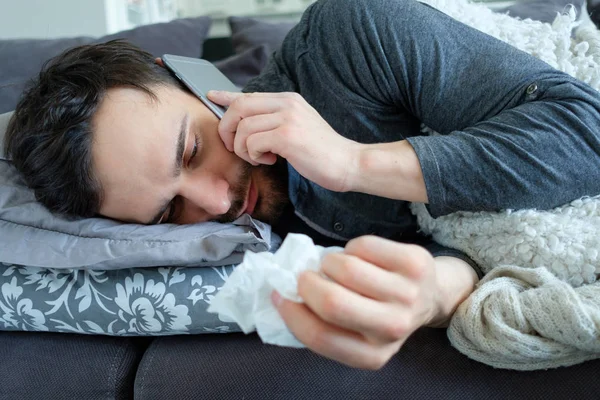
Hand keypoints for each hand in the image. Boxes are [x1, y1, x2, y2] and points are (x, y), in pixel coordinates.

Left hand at [207, 91, 360, 191]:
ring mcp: (287, 118)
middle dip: (228, 130)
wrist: (348, 163)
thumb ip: (275, 121)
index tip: (211, 96)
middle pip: (239, 107)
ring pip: (242, 128)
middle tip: (236, 148)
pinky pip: (252, 142)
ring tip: (260, 158)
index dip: (226, 96)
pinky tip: (270, 160)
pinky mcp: (287, 135)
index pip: (249, 94)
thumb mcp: (298, 128)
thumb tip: (247, 125)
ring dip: (243, 148)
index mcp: (288, 100)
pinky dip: (254, 155)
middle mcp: (286, 103)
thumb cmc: (322, 152)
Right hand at [271, 235, 441, 369]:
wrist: (430, 296)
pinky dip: (352, 247)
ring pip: (346, 267)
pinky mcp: (415, 264)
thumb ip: (322, 321)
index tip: (281, 295)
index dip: (291, 312)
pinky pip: (363, 245)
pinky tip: (361, 257)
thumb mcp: (354, 331)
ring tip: (336, 266)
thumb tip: (284, 292)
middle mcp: (392, 329)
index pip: (319, 336)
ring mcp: (408, 295)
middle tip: (308, 276)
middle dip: (308, 282)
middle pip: (332, 302)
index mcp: (372, 355)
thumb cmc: (379, 312)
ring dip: (330, 261)